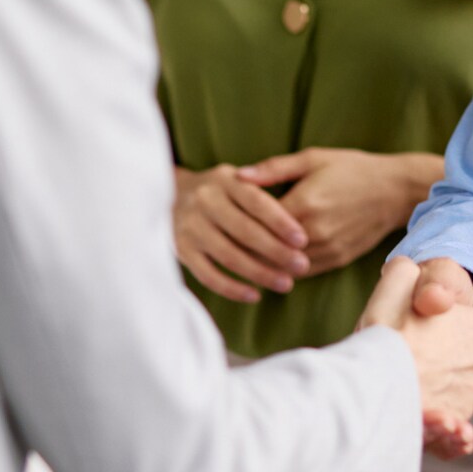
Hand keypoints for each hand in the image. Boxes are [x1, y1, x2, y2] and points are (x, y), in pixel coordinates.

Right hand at [172, 164, 309, 302]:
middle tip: (302, 266)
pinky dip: (232, 288)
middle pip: (244, 231)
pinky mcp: (181, 250)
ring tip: (286, 283)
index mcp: (224, 179)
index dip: (281, 222)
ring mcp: (190, 227)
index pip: (256, 202)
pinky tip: (255, 295)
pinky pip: (208, 275)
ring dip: (260, 273)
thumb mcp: (238, 178)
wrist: (169, 194)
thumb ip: (264, 190)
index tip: (303, 240)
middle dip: (276, 251)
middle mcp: (204, 201)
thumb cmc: (221, 190)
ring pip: (229, 256)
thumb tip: (298, 219)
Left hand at [238, 149, 439, 274]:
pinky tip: (270, 267)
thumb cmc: (352, 168)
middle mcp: (314, 232)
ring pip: (284, 267)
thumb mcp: (312, 158)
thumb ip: (273, 169)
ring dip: (263, 266)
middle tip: (221, 251)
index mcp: (304, 203)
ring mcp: (327, 249)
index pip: (259, 224)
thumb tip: (237, 176)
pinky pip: (303, 272)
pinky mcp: (337, 260)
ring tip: (239, 262)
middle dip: (244, 252)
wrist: (395, 190)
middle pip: (268, 251)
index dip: (237, 227)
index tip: (217, 227)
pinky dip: (285, 271)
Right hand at [361, 257, 472, 458]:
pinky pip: (455, 425)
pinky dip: (442, 423)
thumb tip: (416, 278)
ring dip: (445, 392)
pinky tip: (422, 415)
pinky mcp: (460, 422)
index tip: (427, 339)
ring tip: (415, 390)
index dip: (455, 334)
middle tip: (418, 365)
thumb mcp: (391, 290)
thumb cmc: (383, 340)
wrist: (372, 395)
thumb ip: (407, 273)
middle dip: (452, 365)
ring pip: (463, 392)